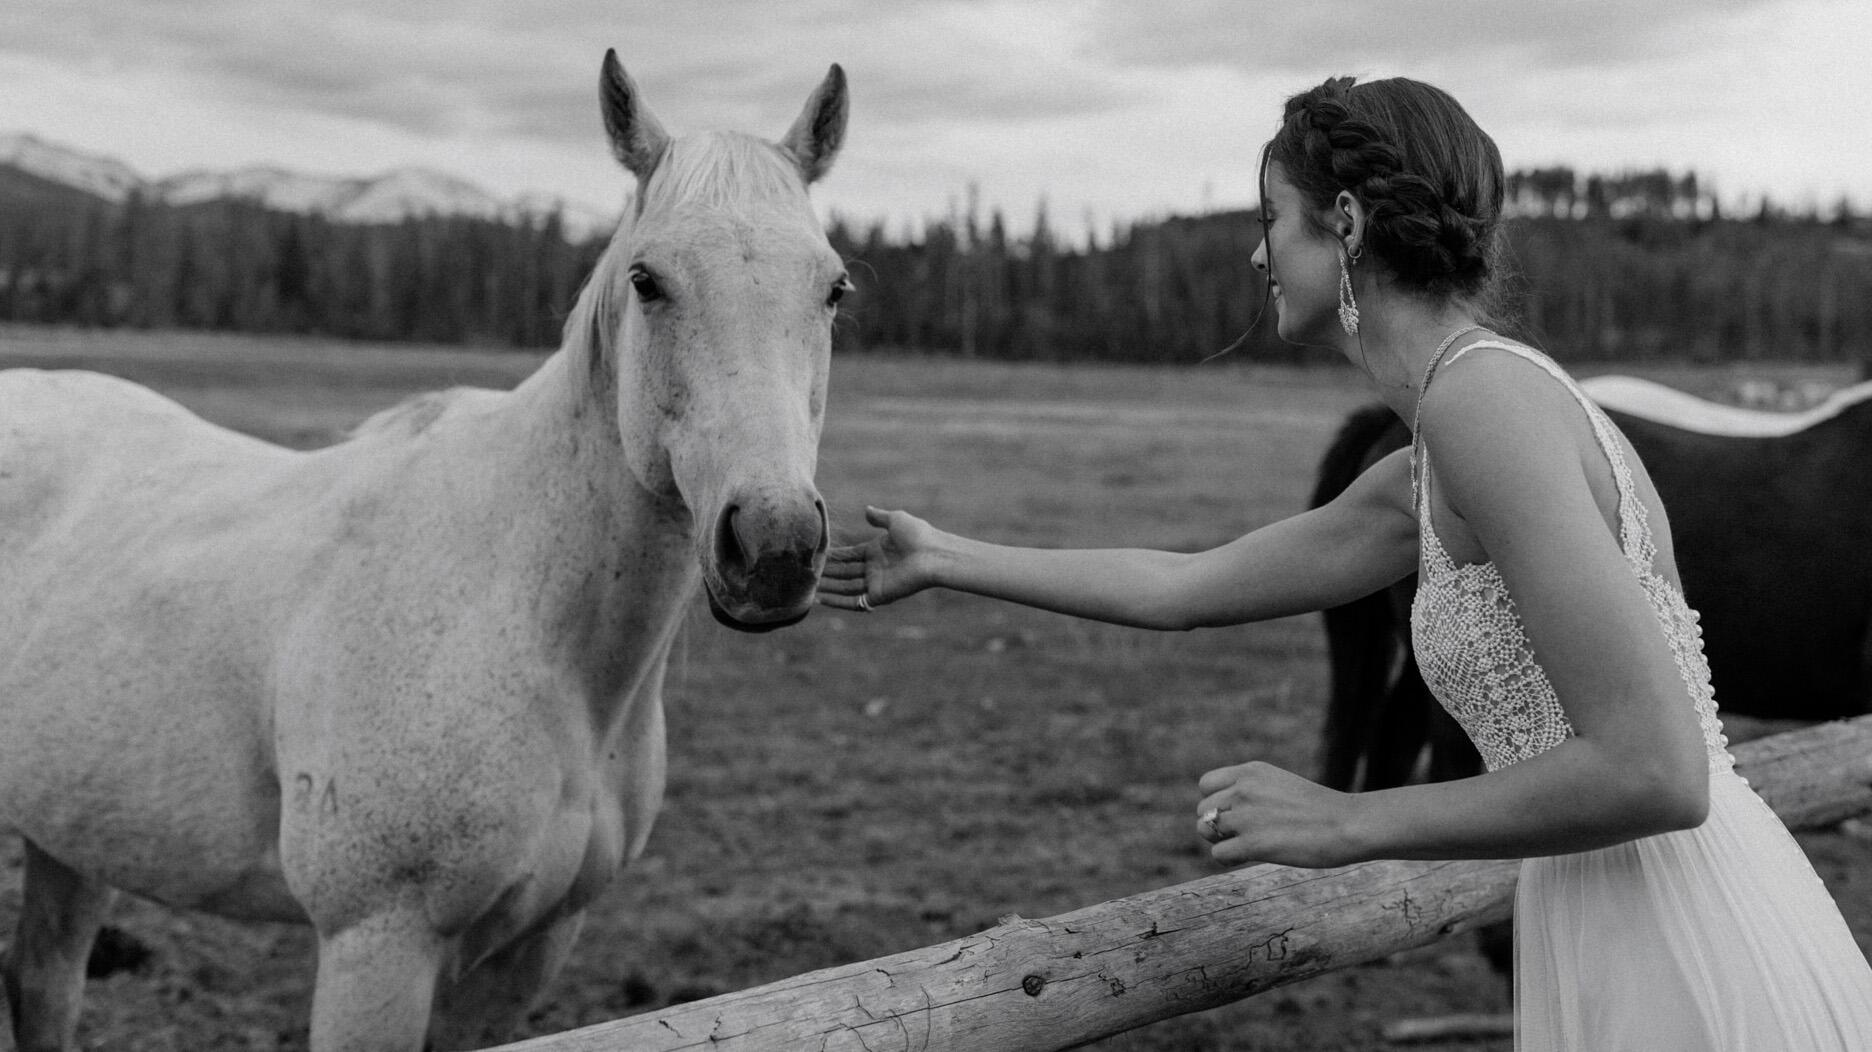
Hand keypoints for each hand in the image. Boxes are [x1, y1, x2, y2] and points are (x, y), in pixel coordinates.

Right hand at [816, 506, 942, 612]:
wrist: (933, 554)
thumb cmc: (918, 535)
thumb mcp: (896, 520)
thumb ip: (879, 517)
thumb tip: (866, 510)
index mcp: (877, 551)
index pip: (849, 555)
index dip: (834, 556)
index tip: (816, 554)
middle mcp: (874, 568)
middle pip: (844, 572)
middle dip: (826, 572)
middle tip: (805, 572)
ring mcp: (876, 583)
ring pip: (845, 587)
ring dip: (827, 587)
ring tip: (807, 586)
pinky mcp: (879, 596)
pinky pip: (854, 601)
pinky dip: (837, 602)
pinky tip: (820, 599)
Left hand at [1196, 761, 1362, 868]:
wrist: (1349, 824)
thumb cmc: (1321, 810)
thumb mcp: (1280, 785)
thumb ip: (1251, 792)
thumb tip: (1220, 816)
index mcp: (1251, 771)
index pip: (1206, 785)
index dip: (1215, 802)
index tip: (1233, 814)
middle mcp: (1243, 789)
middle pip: (1203, 811)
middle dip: (1217, 825)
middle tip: (1243, 835)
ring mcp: (1246, 816)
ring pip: (1206, 831)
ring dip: (1222, 842)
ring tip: (1246, 846)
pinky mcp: (1252, 843)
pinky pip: (1218, 854)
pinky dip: (1228, 860)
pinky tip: (1247, 858)